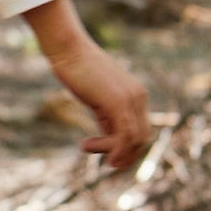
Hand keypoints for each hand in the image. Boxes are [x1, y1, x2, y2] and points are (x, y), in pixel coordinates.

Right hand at [22, 0, 151, 170]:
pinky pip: (124, 135)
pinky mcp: (118, 102)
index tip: (106, 153)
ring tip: (85, 146)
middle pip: (142, 138)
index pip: (141, 130)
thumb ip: (107, 116)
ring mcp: (130, 99)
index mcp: (137, 94)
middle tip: (103, 161)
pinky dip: (112, 149)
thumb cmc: (77, 70)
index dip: (127, 148)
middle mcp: (139, 96)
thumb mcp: (97, 97)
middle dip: (124, 155)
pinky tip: (87, 146)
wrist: (68, 49)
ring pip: (134, 140)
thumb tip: (109, 136)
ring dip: (112, 152)